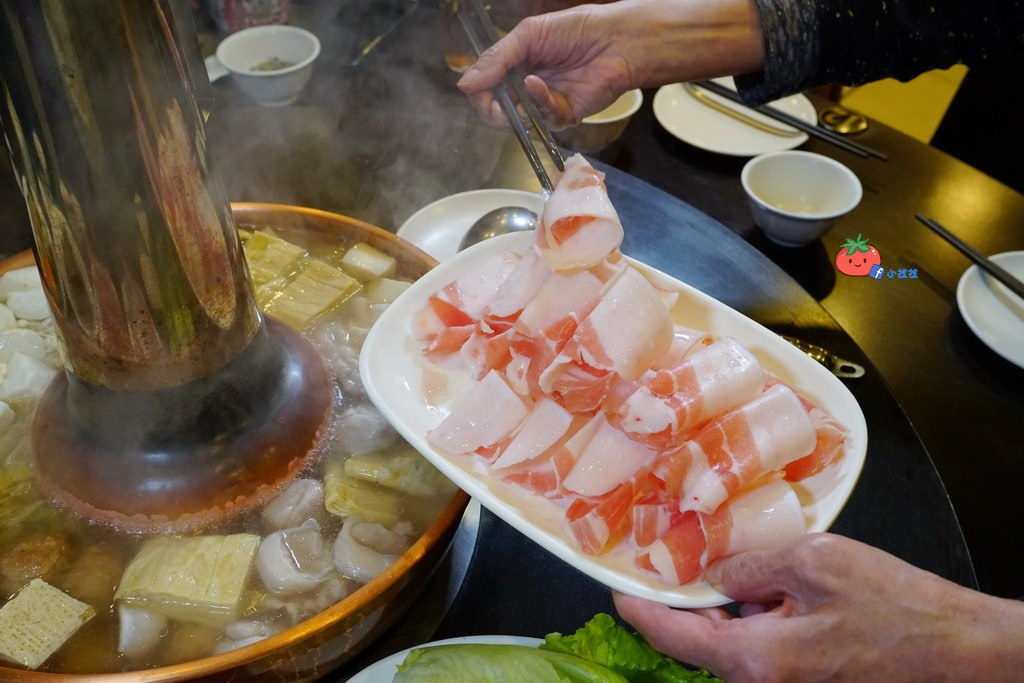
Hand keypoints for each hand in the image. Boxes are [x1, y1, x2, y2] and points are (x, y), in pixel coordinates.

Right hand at [456, 0, 764, 128]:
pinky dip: (538, 101)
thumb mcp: (527, 35)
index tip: (473, 90)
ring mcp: (545, 105)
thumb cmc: (575, 30)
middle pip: (497, 113)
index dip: (477, 94)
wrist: (616, 39)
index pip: (485, 91)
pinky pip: (543, 119)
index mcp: (515, 68)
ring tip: (526, 82)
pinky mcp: (564, 116)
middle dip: (491, 108)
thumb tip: (464, 84)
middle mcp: (527, 90)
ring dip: (515, 106)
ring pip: (518, 123)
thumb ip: (496, 59)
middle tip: (493, 99)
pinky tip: (538, 84)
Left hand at [614, 533, 1023, 681]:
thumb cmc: (895, 608)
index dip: (638, 607)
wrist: (957, 649)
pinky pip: (760, 643)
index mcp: (756, 658)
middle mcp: (762, 681)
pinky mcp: (803, 676)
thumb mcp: (814, 562)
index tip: (617, 584)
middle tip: (671, 553)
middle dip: (684, 597)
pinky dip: (753, 612)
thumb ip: (751, 566)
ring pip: (731, 638)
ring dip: (724, 602)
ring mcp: (783, 682)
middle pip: (698, 639)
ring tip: (724, 557)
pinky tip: (767, 579)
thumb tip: (713, 573)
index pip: (672, 635)